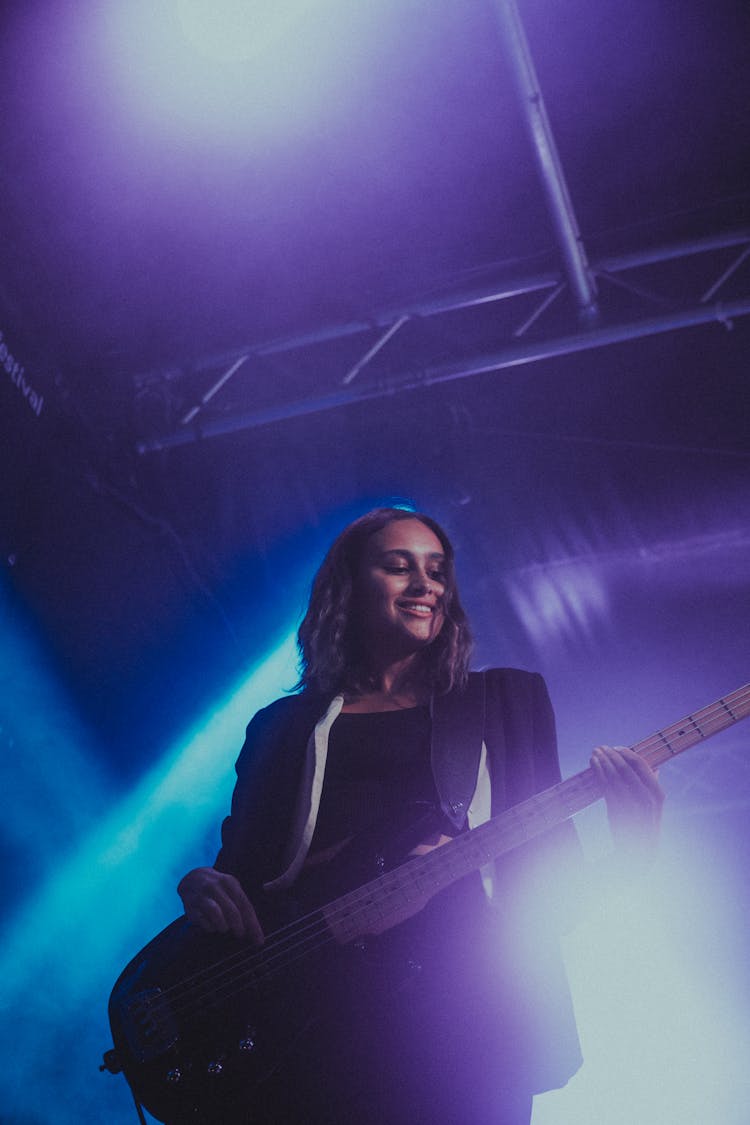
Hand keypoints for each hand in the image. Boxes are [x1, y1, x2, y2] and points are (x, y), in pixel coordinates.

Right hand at [177, 866, 263, 943]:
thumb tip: (255, 929)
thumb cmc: (218, 887)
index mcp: (229, 882)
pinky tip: (212, 926)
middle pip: (232, 911)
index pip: (245, 905)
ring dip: (223, 926)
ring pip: (216, 914)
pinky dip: (210, 927)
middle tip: (240, 934)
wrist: (192, 877)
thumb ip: (241, 904)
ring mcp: (202, 896)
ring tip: (224, 928)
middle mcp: (215, 887)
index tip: (259, 941)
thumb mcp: (231, 888)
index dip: (253, 924)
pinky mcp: (190, 906)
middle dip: (239, 926)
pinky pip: (203, 921)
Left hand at [590, 745, 664, 870]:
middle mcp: (646, 797)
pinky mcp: (617, 809)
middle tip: (601, 747)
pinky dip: (598, 771)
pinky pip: (605, 784)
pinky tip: (593, 764)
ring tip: (594, 752)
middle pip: (625, 767)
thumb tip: (656, 769)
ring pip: (613, 774)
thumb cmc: (644, 826)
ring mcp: (631, 803)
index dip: (627, 753)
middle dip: (611, 754)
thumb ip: (653, 788)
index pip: (642, 765)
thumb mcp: (654, 809)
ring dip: (602, 760)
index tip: (616, 748)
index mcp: (657, 794)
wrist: (637, 853)